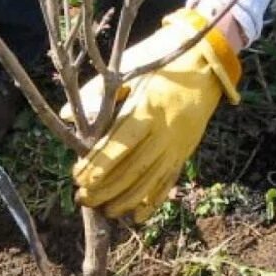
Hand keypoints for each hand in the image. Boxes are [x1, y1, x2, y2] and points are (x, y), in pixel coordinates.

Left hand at [68, 9, 240, 222]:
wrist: (208, 61)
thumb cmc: (161, 59)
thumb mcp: (131, 68)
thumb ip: (98, 93)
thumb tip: (67, 115)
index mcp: (147, 110)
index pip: (118, 146)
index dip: (97, 166)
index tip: (78, 178)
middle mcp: (164, 132)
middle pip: (131, 169)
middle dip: (105, 188)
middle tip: (83, 200)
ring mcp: (177, 145)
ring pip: (149, 181)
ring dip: (125, 200)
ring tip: (105, 211)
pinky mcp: (185, 152)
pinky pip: (169, 181)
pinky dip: (153, 201)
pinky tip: (137, 216)